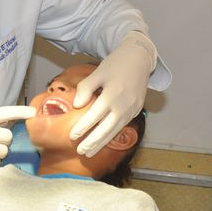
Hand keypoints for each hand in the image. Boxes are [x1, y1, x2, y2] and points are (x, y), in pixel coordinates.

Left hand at [69, 31, 156, 156]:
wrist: (139, 58)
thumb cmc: (115, 64)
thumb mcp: (97, 72)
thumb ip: (85, 88)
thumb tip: (76, 105)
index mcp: (112, 94)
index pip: (94, 116)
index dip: (83, 127)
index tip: (72, 136)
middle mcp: (123, 105)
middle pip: (106, 129)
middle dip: (93, 142)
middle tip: (80, 152)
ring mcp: (132, 109)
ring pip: (115, 130)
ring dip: (102, 143)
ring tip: (90, 152)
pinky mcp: (137, 109)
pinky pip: (123, 125)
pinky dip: (112, 134)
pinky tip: (103, 140)